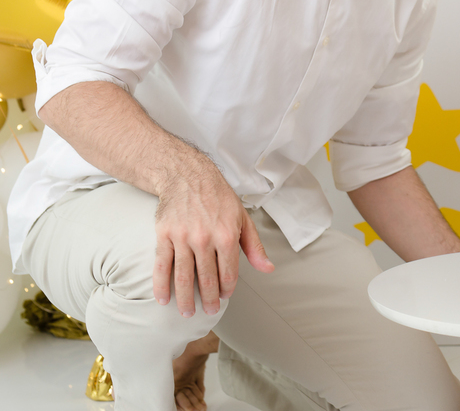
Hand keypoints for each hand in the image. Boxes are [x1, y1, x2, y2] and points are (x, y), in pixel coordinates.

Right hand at [153, 160, 273, 315]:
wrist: (188, 176)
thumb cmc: (219, 198)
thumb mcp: (243, 219)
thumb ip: (255, 247)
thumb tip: (268, 269)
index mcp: (226, 235)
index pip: (228, 272)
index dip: (227, 289)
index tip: (224, 298)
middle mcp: (204, 239)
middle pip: (206, 278)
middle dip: (208, 299)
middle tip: (208, 312)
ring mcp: (182, 238)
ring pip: (183, 276)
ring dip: (185, 298)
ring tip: (187, 313)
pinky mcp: (164, 236)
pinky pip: (161, 266)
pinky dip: (161, 285)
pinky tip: (163, 300)